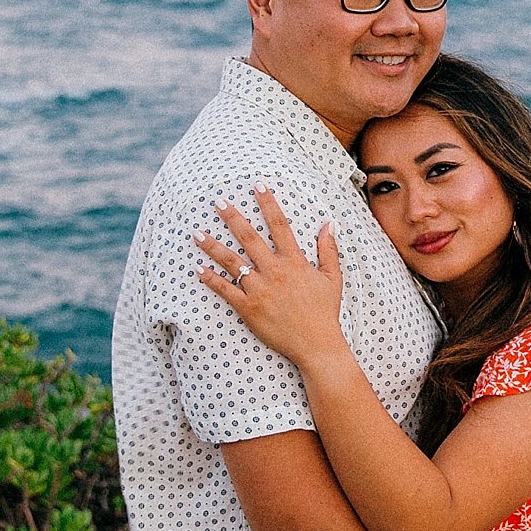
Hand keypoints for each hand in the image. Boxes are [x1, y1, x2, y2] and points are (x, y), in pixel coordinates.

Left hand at [196, 189, 349, 366]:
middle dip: (232, 218)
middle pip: (249, 238)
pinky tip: (198, 269)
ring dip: (213, 246)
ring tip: (197, 234)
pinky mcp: (248, 308)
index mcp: (294, 262)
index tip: (257, 186)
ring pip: (232, 262)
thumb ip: (328, 249)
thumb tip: (329, 223)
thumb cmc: (325, 312)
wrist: (316, 344)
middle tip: (218, 202)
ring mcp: (259, 290)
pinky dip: (211, 279)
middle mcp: (274, 271)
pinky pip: (226, 290)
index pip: (279, 225)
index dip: (268, 204)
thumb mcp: (333, 278)